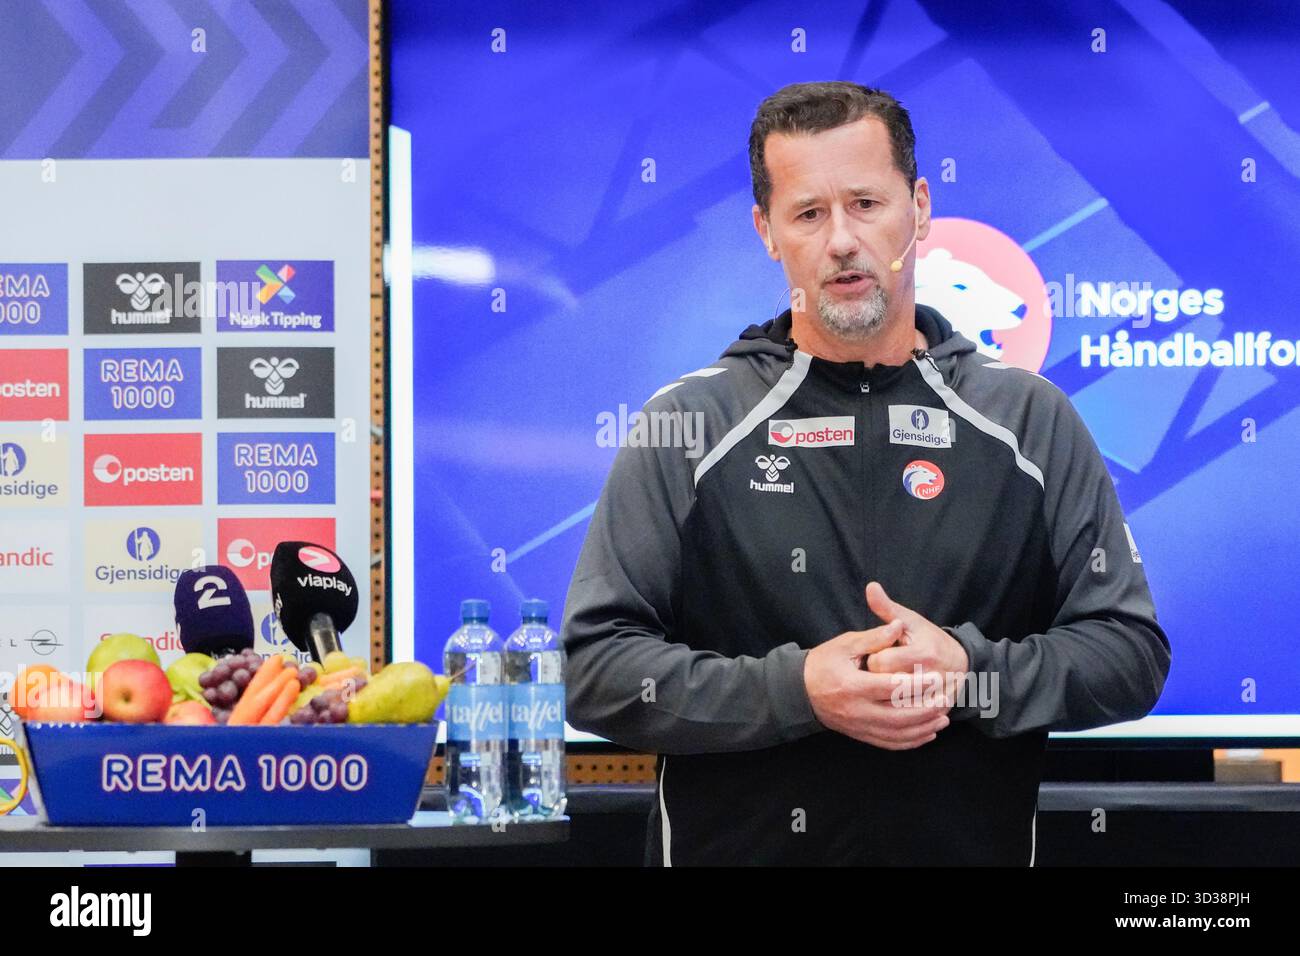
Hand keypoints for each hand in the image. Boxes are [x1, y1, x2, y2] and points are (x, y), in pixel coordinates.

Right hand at [803, 593, 950, 749]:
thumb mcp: (844, 645)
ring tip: (942, 718)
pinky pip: (889, 743)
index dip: (916, 684)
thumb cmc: (822, 663)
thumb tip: (898, 627)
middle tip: (946, 699)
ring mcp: (858, 726)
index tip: (937, 678)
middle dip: (926, 709)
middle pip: (898, 716)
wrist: (798, 691)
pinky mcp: (860, 735)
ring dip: (922, 728)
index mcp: (852, 685)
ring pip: (897, 733)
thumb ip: (873, 638)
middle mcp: (856, 710)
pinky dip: (911, 742)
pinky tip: (926, 734)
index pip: (890, 687)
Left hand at [862, 581, 969, 706]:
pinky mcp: (939, 712)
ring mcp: (938, 697)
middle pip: (887, 686)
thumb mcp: (910, 621)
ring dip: (886, 698)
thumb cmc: (929, 639)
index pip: (882, 663)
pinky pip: (910, 718)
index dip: (873, 660)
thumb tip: (870, 587)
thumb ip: (887, 608)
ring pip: (897, 705)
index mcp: (923, 653)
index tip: (875, 656)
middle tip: (879, 673)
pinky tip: (894, 701)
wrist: (962, 665)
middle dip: (878, 680)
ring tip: (885, 686)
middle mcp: (933, 677)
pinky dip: (898, 712)